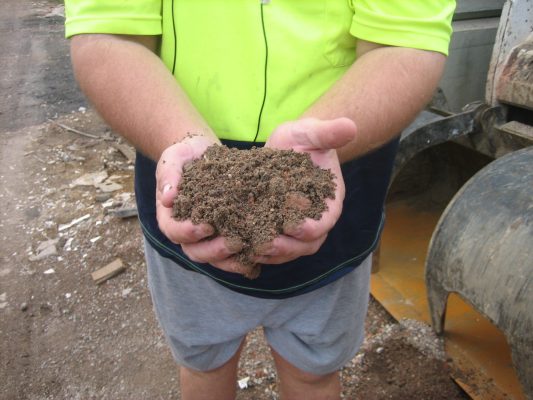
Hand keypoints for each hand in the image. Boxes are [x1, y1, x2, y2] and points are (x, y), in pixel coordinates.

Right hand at [156, 135, 251, 274]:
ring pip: (215, 258)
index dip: (188, 232)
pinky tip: (259, 255)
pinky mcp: (224, 236)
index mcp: (170, 217)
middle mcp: (187, 233)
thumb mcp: (173, 160)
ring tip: (249, 251)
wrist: (202, 154)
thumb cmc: (184, 157)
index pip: (174, 231)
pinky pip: (232, 254)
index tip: (207, 226)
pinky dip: (244, 258)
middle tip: (234, 243)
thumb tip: (168, 198)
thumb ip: (169, 176)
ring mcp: (206, 238)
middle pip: (196, 251)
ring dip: (231, 259)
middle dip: (214, 250)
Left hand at [255, 117, 355, 263]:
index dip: (312, 227)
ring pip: (290, 250)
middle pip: (307, 243)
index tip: (294, 227)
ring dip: (272, 253)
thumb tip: (350, 126)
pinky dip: (260, 251)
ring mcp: (297, 228)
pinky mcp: (278, 229)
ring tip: (252, 249)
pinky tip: (243, 249)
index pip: (326, 221)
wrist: (287, 147)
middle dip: (288, 246)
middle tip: (267, 243)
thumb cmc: (303, 140)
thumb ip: (329, 133)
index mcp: (329, 200)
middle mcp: (316, 219)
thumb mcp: (312, 133)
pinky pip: (273, 248)